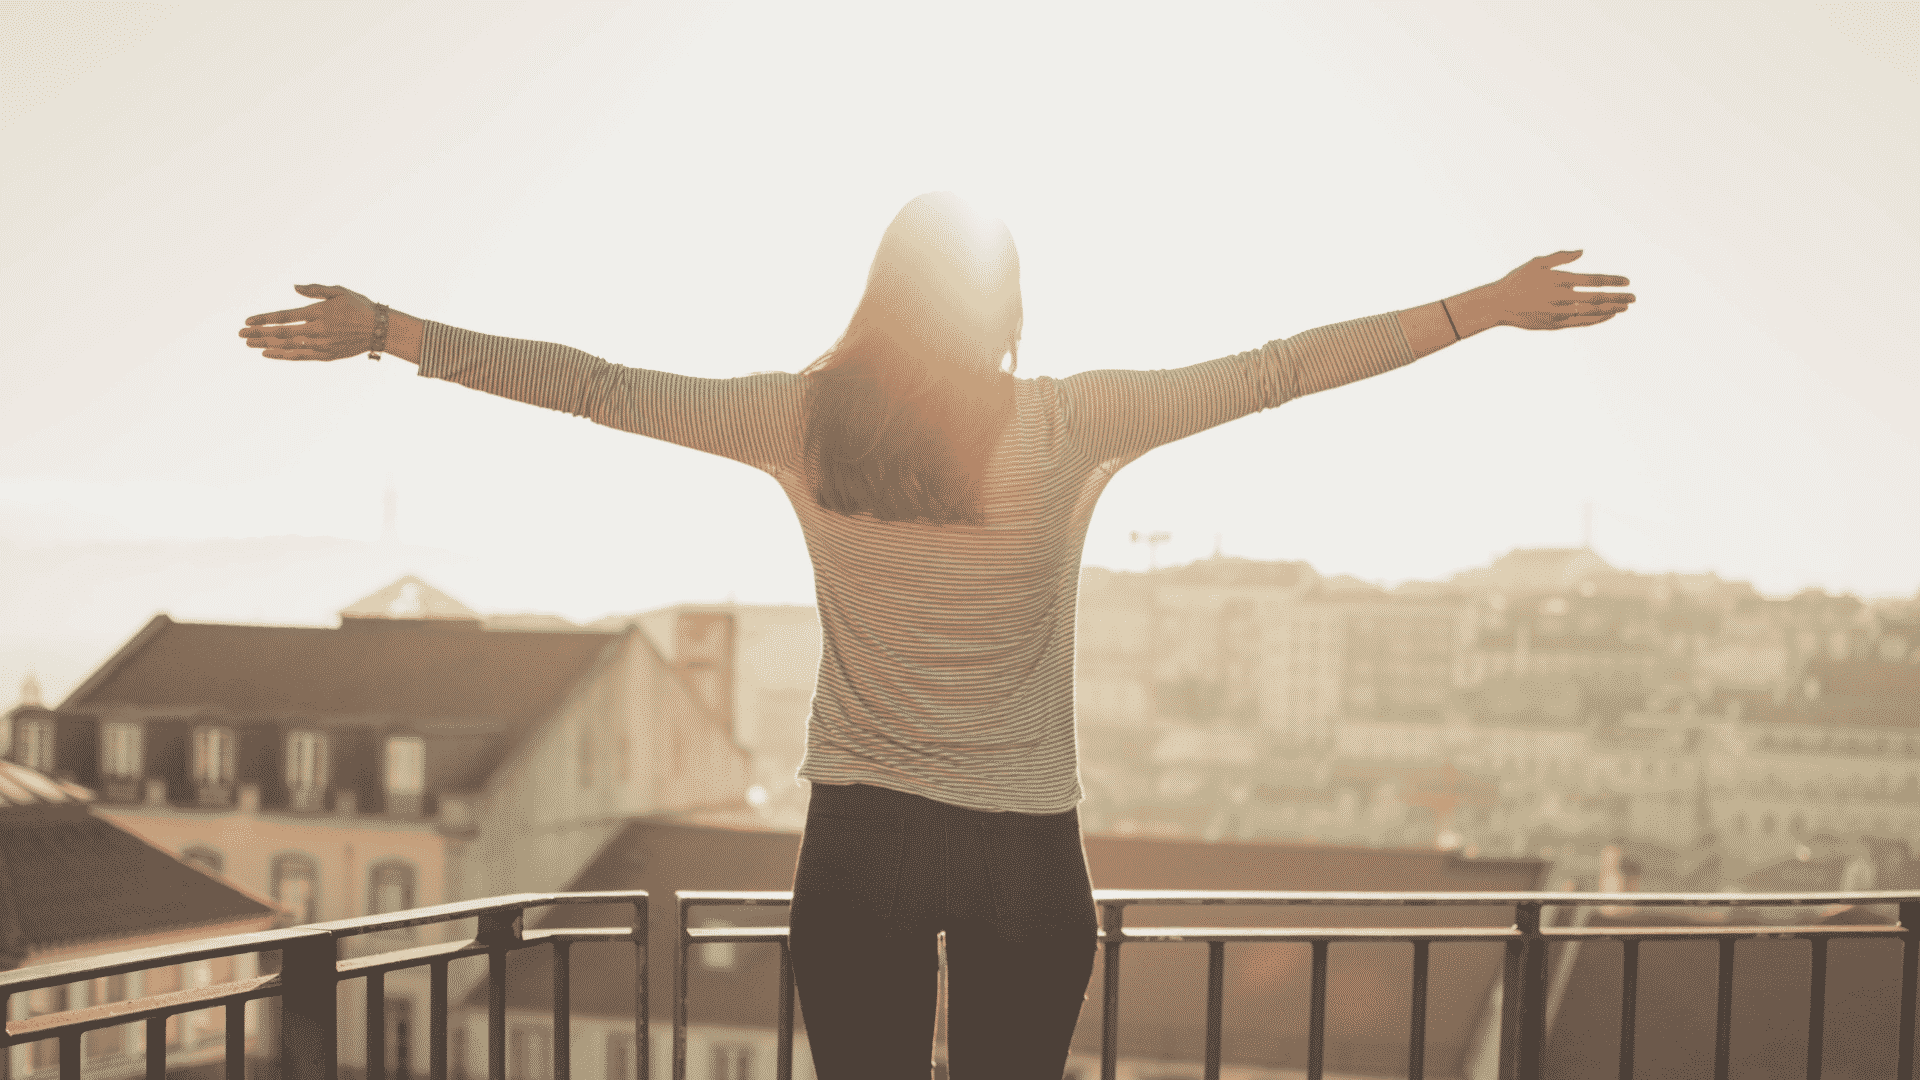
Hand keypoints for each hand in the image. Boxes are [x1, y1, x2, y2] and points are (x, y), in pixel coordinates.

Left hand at [239, 284, 380, 359]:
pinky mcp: (327, 355)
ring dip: (267, 345)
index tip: (247, 321)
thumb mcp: (339, 291)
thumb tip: (294, 288)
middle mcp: (318, 330)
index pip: (285, 316)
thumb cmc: (360, 306)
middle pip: (282, 333)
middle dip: (259, 333)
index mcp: (319, 312)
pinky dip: (283, 355)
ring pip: (288, 346)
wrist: (380, 330)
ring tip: (249, 344)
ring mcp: (322, 345)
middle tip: (240, 334)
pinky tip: (268, 353)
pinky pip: (300, 356)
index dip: (264, 319)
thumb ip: (315, 289)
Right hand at [1485, 251, 1634, 330]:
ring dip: (1611, 310)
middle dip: (1618, 298)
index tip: (1626, 282)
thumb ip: (1560, 257)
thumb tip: (1582, 251)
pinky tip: (1608, 316)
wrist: (1498, 305)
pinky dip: (1597, 319)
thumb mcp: (1536, 263)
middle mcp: (1562, 298)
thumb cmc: (1517, 281)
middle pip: (1597, 299)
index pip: (1593, 280)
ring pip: (1592, 313)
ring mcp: (1559, 314)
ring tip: (1624, 307)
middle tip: (1634, 297)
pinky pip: (1581, 323)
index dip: (1612, 281)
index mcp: (1559, 280)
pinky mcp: (1554, 325)